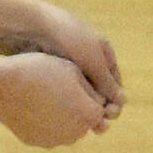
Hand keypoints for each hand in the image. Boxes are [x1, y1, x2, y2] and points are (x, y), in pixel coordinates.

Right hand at [0, 52, 118, 146]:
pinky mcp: (35, 141)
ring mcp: (53, 140)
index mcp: (89, 114)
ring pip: (66, 128)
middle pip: (85, 121)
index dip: (91, 94)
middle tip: (60, 89)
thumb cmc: (39, 72)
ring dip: (62, 116)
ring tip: (46, 97)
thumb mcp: (73, 72)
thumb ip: (94, 90)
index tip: (76, 83)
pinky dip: (44, 122)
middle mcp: (75, 133)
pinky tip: (33, 106)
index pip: (102, 108)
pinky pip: (47, 132)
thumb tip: (104, 104)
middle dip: (79, 108)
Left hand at [7, 3, 123, 113]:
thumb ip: (106, 81)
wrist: (29, 26)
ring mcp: (68, 65)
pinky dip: (64, 103)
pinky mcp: (49, 71)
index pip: (114, 82)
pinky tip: (62, 116)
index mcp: (102, 52)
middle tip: (96, 125)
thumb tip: (123, 101)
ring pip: (78, 93)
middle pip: (97, 90)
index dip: (115, 99)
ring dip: (81, 108)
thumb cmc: (66, 39)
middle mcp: (87, 59)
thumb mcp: (91, 60)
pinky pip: (61, 91)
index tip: (110, 114)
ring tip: (79, 123)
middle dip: (97, 107)